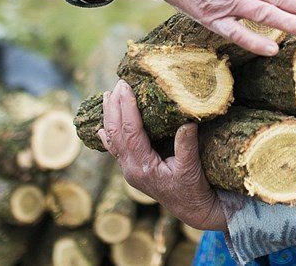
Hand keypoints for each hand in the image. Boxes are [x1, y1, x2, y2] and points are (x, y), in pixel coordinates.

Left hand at [97, 80, 226, 230]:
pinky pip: (116, 149)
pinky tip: (102, 127)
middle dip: (115, 107)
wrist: (192, 209)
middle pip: (116, 133)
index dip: (126, 108)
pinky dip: (109, 135)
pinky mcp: (132, 170)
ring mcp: (129, 170)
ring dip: (109, 117)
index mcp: (143, 167)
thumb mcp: (191, 168)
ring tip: (107, 96)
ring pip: (112, 140)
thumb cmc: (193, 189)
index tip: (125, 88)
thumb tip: (187, 120)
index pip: (130, 132)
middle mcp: (131, 169)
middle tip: (117, 85)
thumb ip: (187, 145)